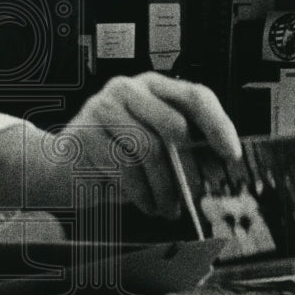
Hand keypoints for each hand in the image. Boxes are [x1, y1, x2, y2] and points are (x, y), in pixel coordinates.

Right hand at [59, 73, 241, 220]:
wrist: (64, 165)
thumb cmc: (116, 155)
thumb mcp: (152, 145)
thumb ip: (182, 148)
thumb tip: (220, 168)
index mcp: (153, 87)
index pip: (195, 95)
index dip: (218, 125)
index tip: (231, 155)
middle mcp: (127, 89)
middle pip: (173, 125)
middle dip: (189, 167)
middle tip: (197, 195)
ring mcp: (103, 108)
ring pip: (149, 150)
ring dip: (164, 189)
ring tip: (167, 207)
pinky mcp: (85, 133)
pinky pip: (123, 168)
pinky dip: (141, 194)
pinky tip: (145, 203)